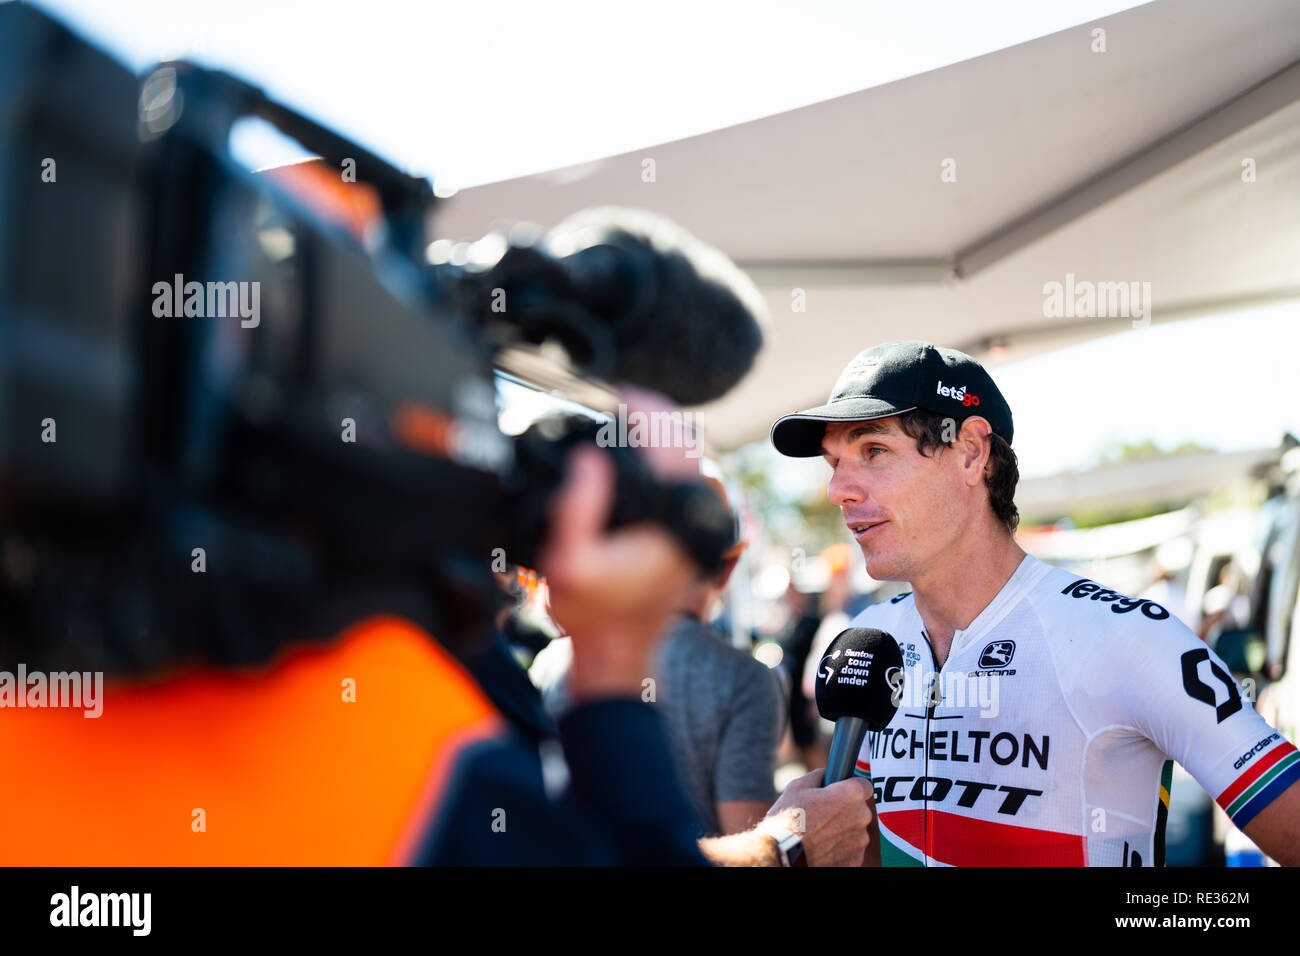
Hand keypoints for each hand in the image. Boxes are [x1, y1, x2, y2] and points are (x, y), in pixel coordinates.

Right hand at [536, 392, 697, 700]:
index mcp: (671, 520)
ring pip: (690, 463)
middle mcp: (692, 520)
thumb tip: (589, 457)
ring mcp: (695, 528)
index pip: (673, 443)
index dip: (647, 409)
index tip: (621, 395)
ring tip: (627, 421)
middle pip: (688, 445)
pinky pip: (684, 482)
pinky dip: (664, 461)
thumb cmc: (591, 614)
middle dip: (657, 416)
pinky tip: (637, 455)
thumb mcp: (567, 561)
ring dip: (662, 437)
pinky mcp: (688, 535)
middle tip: (623, 402)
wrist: (617, 655)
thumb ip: (577, 507)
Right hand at [765, 770, 873, 866]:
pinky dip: (840, 847)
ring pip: (855, 830)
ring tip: (819, 833)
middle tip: (823, 814)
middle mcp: (861, 817)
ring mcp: (860, 841)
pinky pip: (851, 848)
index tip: (841, 791)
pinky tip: (822, 846)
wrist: (784, 855)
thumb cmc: (788, 819)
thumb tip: (827, 774)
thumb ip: (819, 776)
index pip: (865, 785)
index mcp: (850, 795)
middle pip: (859, 809)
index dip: (852, 787)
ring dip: (843, 829)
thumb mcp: (797, 787)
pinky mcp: (856, 860)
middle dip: (845, 810)